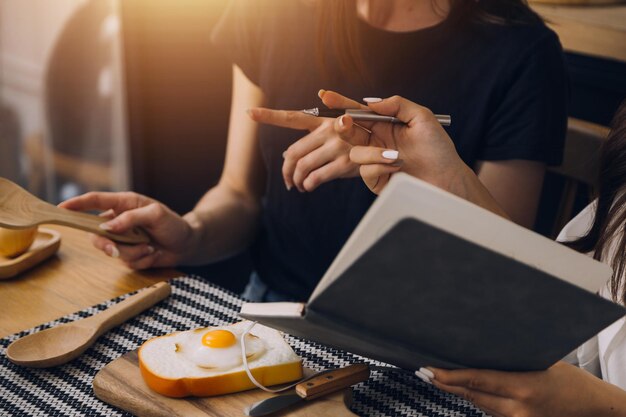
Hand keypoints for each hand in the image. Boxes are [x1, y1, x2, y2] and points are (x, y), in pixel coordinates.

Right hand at [59, 192, 194, 268]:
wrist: (187, 244)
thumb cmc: (173, 224)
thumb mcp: (155, 214)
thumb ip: (131, 218)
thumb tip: (106, 227)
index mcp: (124, 204)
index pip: (95, 201)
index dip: (77, 204)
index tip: (61, 208)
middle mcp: (119, 221)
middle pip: (96, 233)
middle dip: (106, 244)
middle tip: (115, 250)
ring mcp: (122, 239)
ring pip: (112, 250)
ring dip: (133, 251)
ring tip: (150, 245)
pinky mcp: (128, 255)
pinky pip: (126, 261)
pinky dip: (141, 259)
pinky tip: (152, 253)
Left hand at [247, 90, 369, 191]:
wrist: (391, 151)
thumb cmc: (363, 143)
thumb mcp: (342, 133)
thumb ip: (317, 138)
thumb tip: (289, 153)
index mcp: (325, 121)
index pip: (293, 117)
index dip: (269, 115)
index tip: (249, 111)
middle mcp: (330, 130)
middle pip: (293, 152)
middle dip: (286, 170)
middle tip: (288, 181)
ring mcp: (337, 146)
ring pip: (302, 166)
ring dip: (296, 180)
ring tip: (299, 186)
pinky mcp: (344, 164)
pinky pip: (316, 177)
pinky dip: (308, 185)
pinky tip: (309, 187)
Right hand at [342, 95, 466, 193]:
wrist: (447, 178)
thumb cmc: (437, 148)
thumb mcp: (421, 117)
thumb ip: (396, 104)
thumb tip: (370, 102)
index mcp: (384, 125)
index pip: (358, 111)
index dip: (341, 103)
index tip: (325, 95)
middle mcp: (376, 142)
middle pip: (348, 131)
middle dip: (343, 126)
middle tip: (345, 121)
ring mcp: (374, 161)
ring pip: (355, 153)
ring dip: (372, 153)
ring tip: (396, 155)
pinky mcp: (375, 179)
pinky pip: (366, 170)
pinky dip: (381, 166)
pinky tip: (398, 166)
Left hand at [428, 362, 625, 416]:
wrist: (591, 408)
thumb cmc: (568, 379)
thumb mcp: (540, 362)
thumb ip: (510, 359)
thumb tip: (477, 347)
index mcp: (522, 387)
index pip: (477, 380)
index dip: (449, 376)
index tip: (428, 370)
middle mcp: (516, 409)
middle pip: (470, 395)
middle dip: (445, 383)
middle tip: (422, 371)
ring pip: (478, 404)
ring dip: (458, 390)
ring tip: (435, 375)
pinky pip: (489, 411)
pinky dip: (476, 398)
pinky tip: (462, 386)